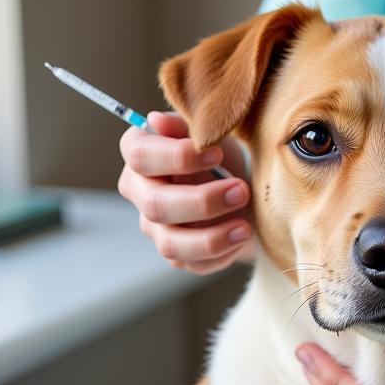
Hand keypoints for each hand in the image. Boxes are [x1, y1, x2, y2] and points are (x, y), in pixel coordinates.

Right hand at [118, 111, 254, 274]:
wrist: (245, 189)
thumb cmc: (222, 156)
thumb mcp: (211, 132)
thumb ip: (187, 124)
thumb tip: (156, 121)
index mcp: (142, 156)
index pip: (139, 156)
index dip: (176, 157)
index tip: (216, 153)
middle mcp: (141, 193)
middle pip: (154, 205)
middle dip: (202, 201)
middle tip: (241, 190)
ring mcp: (156, 228)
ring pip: (170, 244)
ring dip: (211, 238)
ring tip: (244, 226)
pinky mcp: (178, 255)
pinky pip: (193, 263)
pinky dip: (221, 252)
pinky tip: (241, 236)